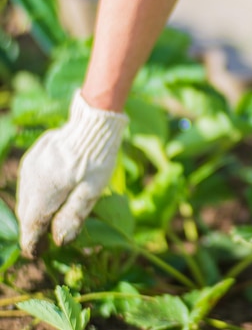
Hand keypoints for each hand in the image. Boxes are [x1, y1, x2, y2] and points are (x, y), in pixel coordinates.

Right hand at [16, 91, 127, 257]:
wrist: (93, 123)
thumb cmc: (98, 160)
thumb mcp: (92, 191)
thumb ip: (73, 216)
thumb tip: (59, 241)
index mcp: (44, 193)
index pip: (31, 226)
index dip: (34, 243)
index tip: (39, 253)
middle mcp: (30, 182)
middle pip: (27, 214)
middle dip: (34, 229)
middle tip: (45, 242)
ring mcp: (29, 168)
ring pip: (26, 199)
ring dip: (35, 212)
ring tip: (47, 222)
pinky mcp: (33, 158)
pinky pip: (29, 184)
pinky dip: (37, 196)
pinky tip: (49, 197)